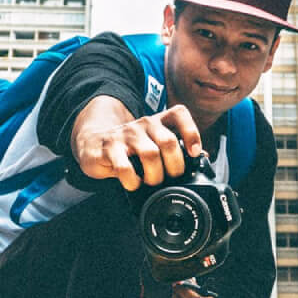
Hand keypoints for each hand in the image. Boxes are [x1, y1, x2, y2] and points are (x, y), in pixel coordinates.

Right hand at [72, 104, 203, 190]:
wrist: (94, 144)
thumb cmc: (130, 148)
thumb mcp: (153, 144)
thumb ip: (176, 149)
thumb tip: (204, 157)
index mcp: (158, 122)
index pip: (179, 114)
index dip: (191, 132)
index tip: (195, 153)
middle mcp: (144, 124)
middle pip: (168, 141)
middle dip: (174, 166)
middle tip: (169, 178)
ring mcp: (126, 134)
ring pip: (150, 154)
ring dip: (154, 176)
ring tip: (150, 182)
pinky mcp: (109, 147)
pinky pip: (125, 166)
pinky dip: (132, 181)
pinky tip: (133, 183)